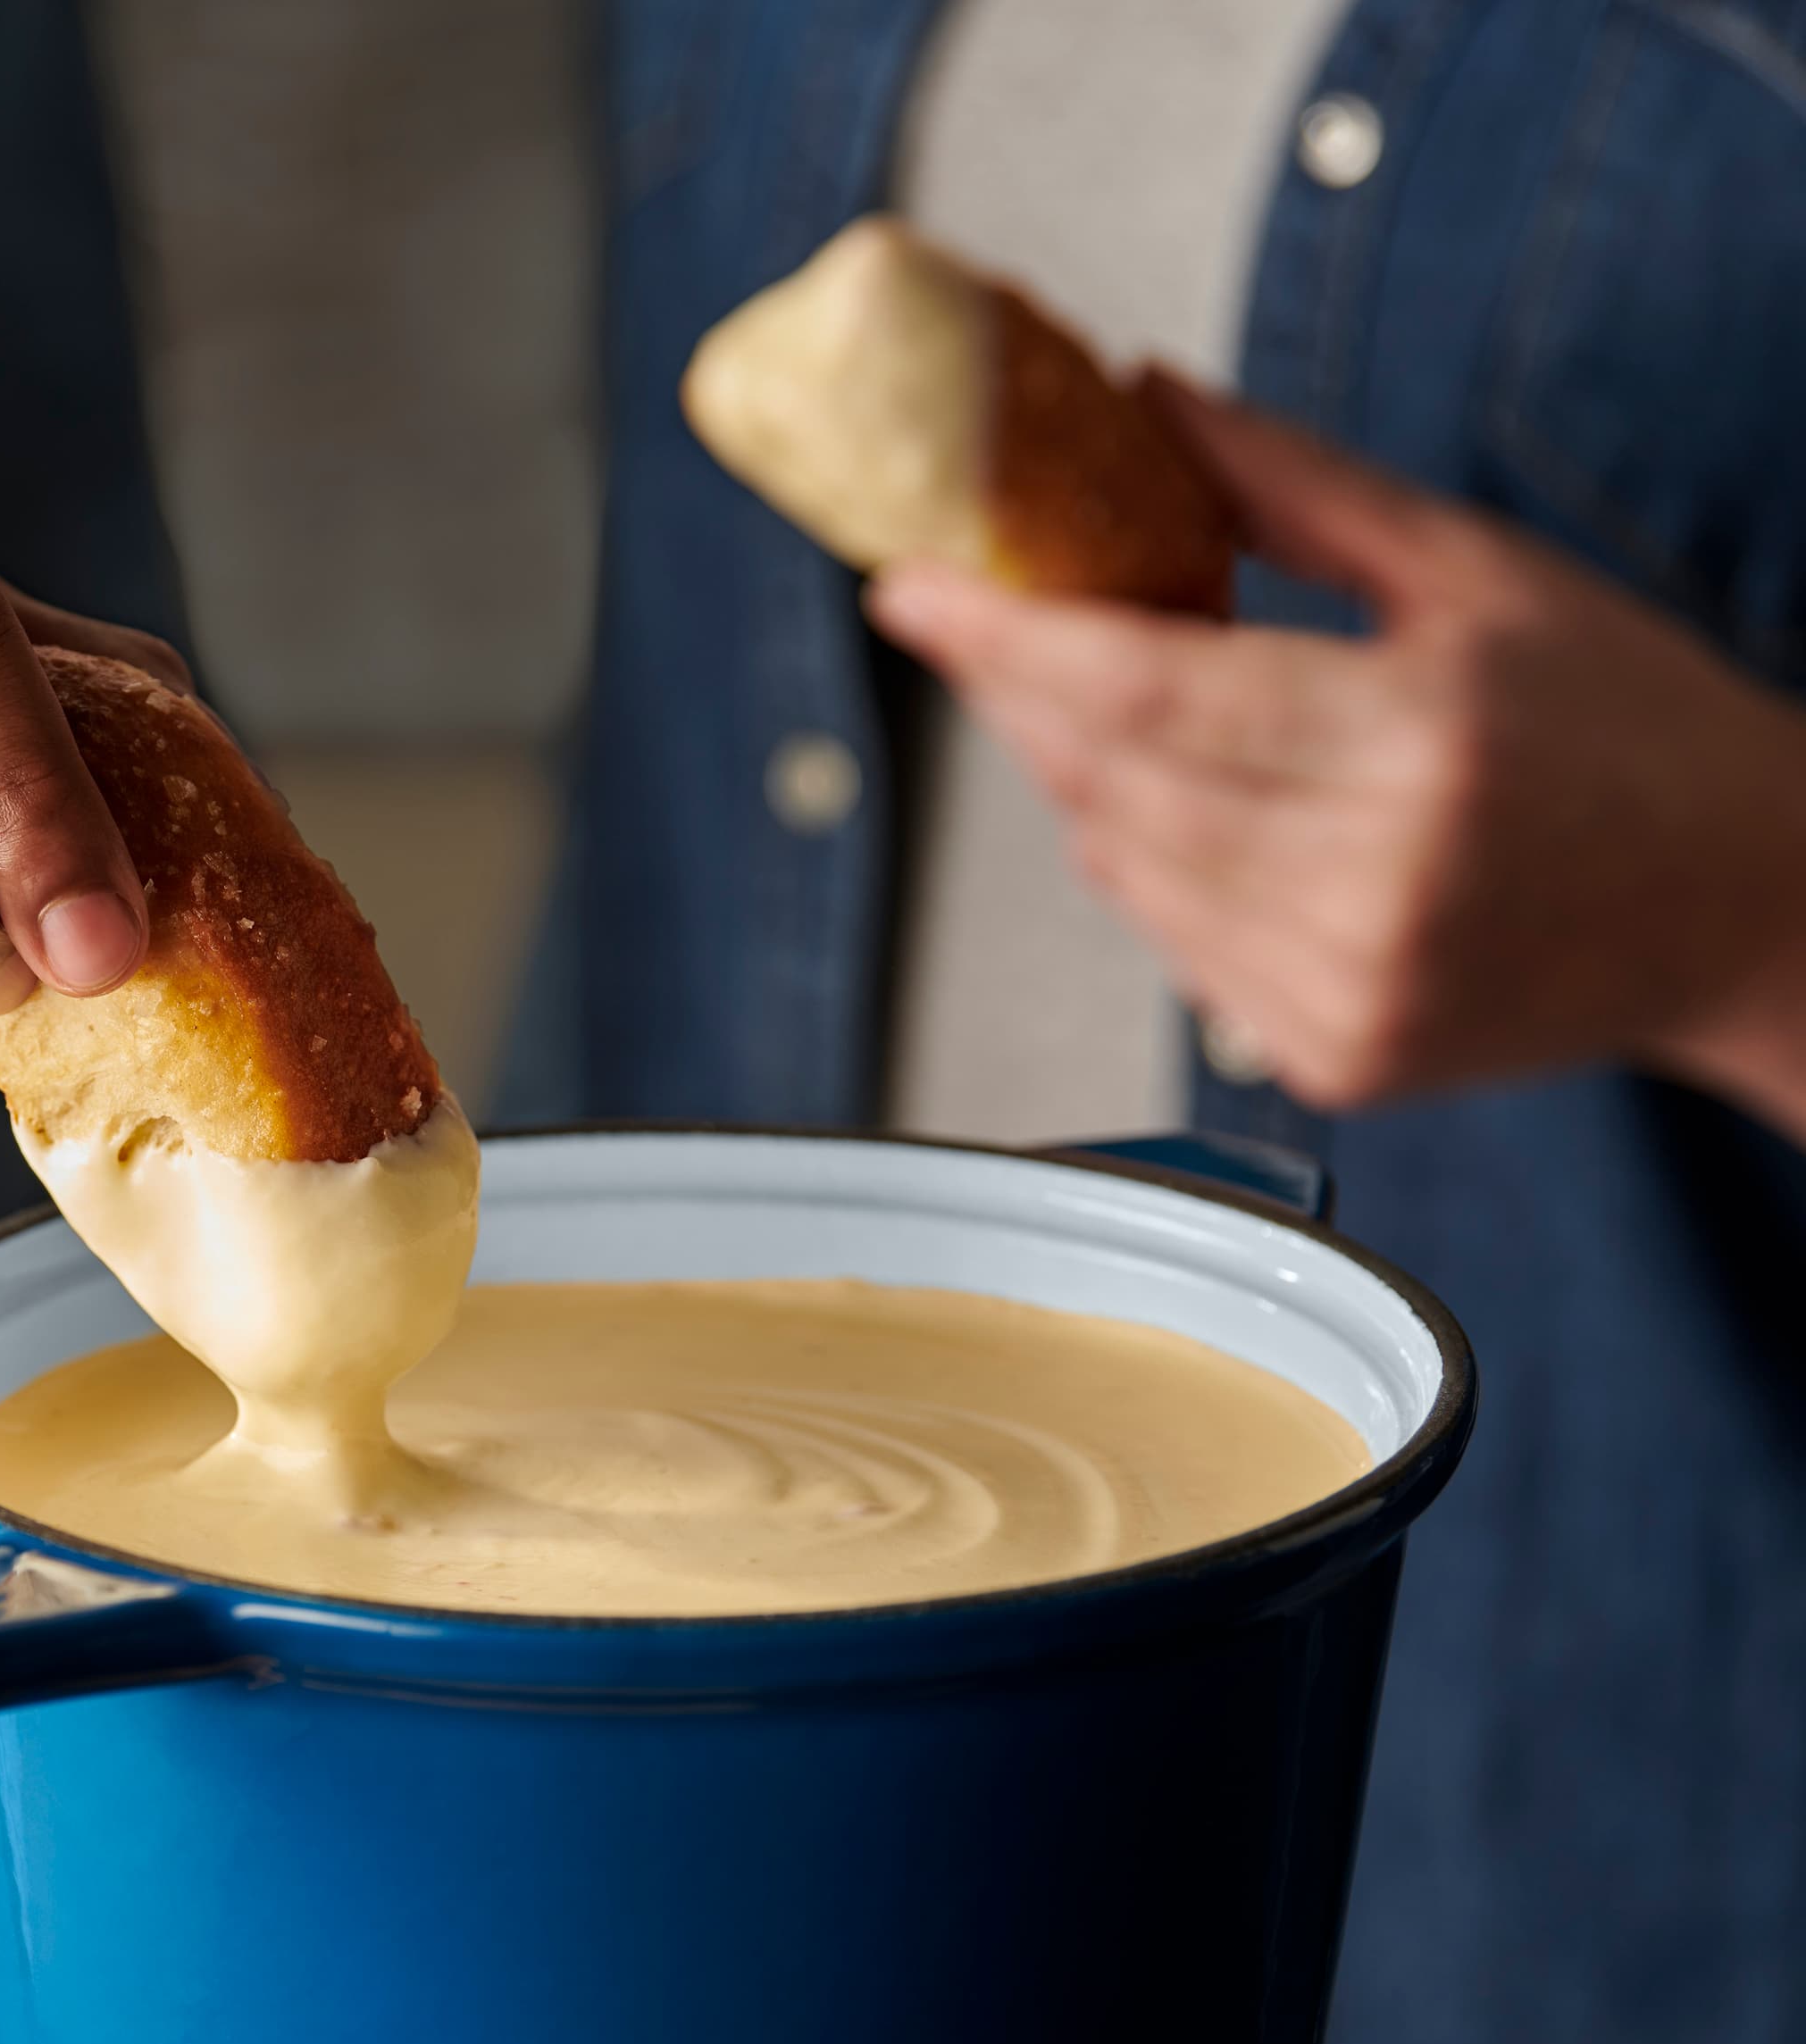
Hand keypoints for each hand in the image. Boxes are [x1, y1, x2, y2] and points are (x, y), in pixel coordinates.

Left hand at [864, 373, 1805, 1135]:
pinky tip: (1212, 814)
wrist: (1751, 905)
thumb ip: (1289, 487)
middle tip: (989, 618)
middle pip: (1105, 781)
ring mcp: (1348, 992)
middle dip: (1025, 695)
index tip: (909, 587)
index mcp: (1417, 746)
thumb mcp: (1476, 570)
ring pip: (1119, 868)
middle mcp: (1375, 885)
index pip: (1139, 692)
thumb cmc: (1632, 727)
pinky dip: (1152, 868)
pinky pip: (1169, 949)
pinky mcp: (1333, 1060)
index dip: (1002, 640)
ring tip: (1136, 708)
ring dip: (1087, 780)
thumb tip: (1141, 397)